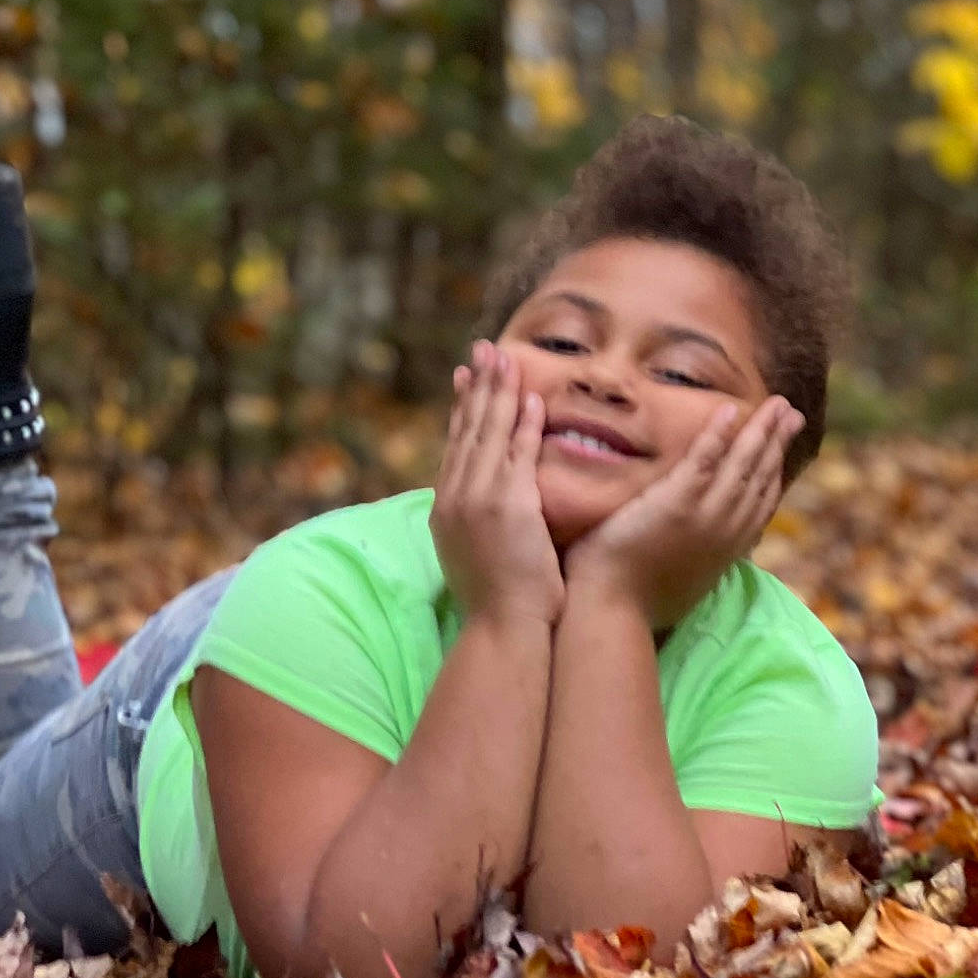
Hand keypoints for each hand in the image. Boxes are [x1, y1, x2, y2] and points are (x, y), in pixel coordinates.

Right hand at [430, 340, 565, 630]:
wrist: (502, 628)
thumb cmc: (497, 604)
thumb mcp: (471, 556)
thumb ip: (475, 525)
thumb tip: (484, 512)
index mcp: (445, 509)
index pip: (455, 446)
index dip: (461, 409)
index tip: (465, 377)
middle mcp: (456, 497)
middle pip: (468, 429)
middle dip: (477, 386)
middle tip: (484, 349)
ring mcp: (480, 498)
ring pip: (490, 433)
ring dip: (499, 393)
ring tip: (507, 358)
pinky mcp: (508, 504)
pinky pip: (518, 453)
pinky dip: (524, 424)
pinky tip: (532, 399)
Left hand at [563, 396, 803, 630]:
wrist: (612, 610)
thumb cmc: (636, 601)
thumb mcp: (684, 581)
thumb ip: (698, 557)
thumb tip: (701, 548)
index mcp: (728, 549)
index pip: (760, 502)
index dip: (774, 469)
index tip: (781, 445)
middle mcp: (726, 531)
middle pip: (759, 477)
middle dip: (776, 442)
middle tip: (789, 412)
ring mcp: (705, 516)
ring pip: (741, 464)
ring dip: (760, 430)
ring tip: (775, 403)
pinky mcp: (677, 503)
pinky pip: (705, 460)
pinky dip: (719, 434)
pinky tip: (731, 410)